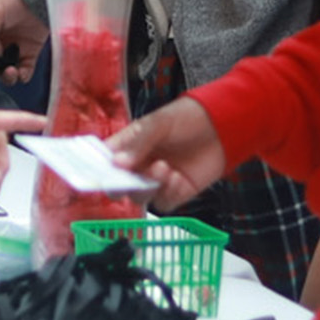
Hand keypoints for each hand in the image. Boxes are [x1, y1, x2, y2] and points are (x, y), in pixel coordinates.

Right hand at [108, 97, 226, 210]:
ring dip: (148, 186)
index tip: (95, 175)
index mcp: (128, 146)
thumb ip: (139, 142)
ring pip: (140, 196)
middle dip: (122, 184)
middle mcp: (139, 166)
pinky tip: (177, 177)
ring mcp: (156, 180)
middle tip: (130, 177)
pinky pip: (163, 202)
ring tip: (164, 167)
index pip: (105, 161)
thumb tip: (117, 163)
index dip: (97, 170)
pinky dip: (168, 193)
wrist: (223, 125)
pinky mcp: (175, 192)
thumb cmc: (187, 117)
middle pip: (119, 185)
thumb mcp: (160, 122)